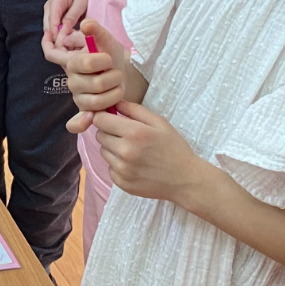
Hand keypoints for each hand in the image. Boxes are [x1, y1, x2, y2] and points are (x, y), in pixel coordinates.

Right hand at [42, 0, 89, 65]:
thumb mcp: (81, 4)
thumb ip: (71, 17)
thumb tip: (62, 31)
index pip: (52, 20)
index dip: (55, 33)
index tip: (63, 45)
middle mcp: (49, 4)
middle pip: (48, 25)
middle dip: (55, 37)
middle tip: (65, 50)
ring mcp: (49, 10)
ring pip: (48, 28)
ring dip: (56, 37)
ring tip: (66, 46)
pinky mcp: (51, 15)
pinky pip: (51, 27)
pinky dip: (57, 34)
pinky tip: (66, 40)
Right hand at [64, 19, 127, 114]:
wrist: (122, 72)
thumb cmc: (112, 56)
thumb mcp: (107, 40)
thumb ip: (96, 30)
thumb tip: (86, 23)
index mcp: (73, 63)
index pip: (86, 63)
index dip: (103, 61)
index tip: (109, 59)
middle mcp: (72, 82)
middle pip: (96, 84)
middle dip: (114, 78)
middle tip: (117, 74)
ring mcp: (79, 99)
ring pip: (99, 101)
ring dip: (115, 94)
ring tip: (118, 87)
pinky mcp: (85, 112)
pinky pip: (77, 123)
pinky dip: (81, 123)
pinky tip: (90, 118)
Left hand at [91, 102, 214, 206]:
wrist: (185, 180)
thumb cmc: (174, 148)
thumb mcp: (159, 122)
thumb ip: (134, 110)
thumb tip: (114, 102)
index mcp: (134, 133)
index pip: (100, 120)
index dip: (104, 117)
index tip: (111, 119)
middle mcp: (125, 152)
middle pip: (100, 135)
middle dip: (109, 132)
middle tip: (127, 136)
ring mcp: (122, 169)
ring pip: (103, 152)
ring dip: (113, 149)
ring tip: (133, 151)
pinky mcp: (122, 183)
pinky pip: (110, 168)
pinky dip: (118, 165)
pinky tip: (134, 165)